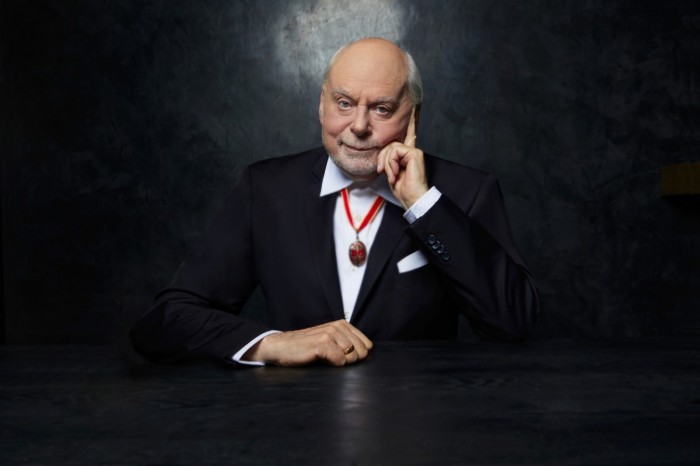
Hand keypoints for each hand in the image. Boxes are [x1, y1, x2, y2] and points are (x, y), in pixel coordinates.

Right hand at [242, 320, 372, 366]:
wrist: (281, 347)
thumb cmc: (306, 347)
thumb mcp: (329, 340)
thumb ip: (346, 343)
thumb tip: (366, 356)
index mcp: (342, 325)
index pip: (368, 345)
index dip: (360, 356)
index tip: (347, 359)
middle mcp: (337, 327)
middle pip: (362, 352)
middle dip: (352, 361)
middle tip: (334, 360)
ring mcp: (330, 334)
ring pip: (352, 357)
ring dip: (341, 364)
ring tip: (326, 360)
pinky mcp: (322, 344)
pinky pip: (340, 361)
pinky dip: (334, 365)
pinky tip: (322, 361)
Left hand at [377, 107, 427, 208]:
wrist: (412, 198)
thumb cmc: (402, 188)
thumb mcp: (391, 171)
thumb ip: (388, 158)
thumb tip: (383, 152)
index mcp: (407, 153)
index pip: (408, 133)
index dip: (411, 120)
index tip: (415, 106)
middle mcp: (412, 149)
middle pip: (389, 144)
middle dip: (382, 158)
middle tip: (383, 171)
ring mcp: (414, 151)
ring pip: (390, 148)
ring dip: (387, 164)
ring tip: (392, 175)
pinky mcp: (414, 154)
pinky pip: (395, 152)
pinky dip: (391, 163)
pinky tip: (396, 172)